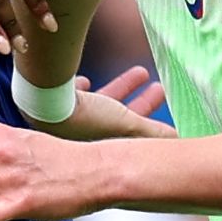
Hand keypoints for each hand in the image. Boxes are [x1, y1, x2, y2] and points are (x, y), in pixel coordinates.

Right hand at [43, 65, 175, 141]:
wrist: (43, 98)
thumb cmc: (84, 115)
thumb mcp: (126, 124)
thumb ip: (152, 132)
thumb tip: (178, 141)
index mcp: (101, 147)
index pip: (134, 138)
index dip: (154, 125)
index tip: (167, 114)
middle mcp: (84, 137)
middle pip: (121, 119)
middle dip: (142, 103)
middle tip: (159, 89)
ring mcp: (68, 121)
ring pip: (102, 104)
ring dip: (121, 89)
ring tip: (140, 72)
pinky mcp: (52, 104)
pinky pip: (73, 97)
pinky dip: (83, 90)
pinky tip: (85, 80)